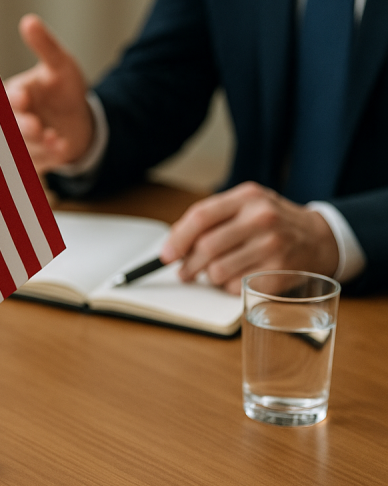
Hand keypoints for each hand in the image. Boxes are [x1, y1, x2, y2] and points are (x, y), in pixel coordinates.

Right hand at [4, 14, 93, 173]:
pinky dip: (49, 157)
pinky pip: (37, 163)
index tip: (22, 96)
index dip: (12, 98)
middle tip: (34, 125)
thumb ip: (45, 46)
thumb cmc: (63, 88)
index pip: (6, 97)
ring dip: (37, 144)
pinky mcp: (34, 160)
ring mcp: (21, 142)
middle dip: (21, 126)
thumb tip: (29, 20)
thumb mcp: (60, 65)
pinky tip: (62, 148)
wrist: (79, 121)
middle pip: (9, 126)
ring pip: (22, 147)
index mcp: (13, 94)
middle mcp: (12, 120)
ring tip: (54, 137)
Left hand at [160, 182, 338, 294]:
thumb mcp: (247, 205)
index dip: (178, 239)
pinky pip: (237, 287)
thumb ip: (213, 217)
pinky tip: (237, 278)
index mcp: (247, 198)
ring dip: (209, 277)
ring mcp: (273, 247)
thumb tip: (175, 243)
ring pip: (218, 271)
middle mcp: (261, 219)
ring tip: (215, 273)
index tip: (166, 254)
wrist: (320, 238)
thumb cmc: (274, 222)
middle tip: (184, 272)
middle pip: (207, 247)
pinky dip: (229, 287)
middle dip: (188, 265)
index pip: (201, 217)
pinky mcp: (279, 272)